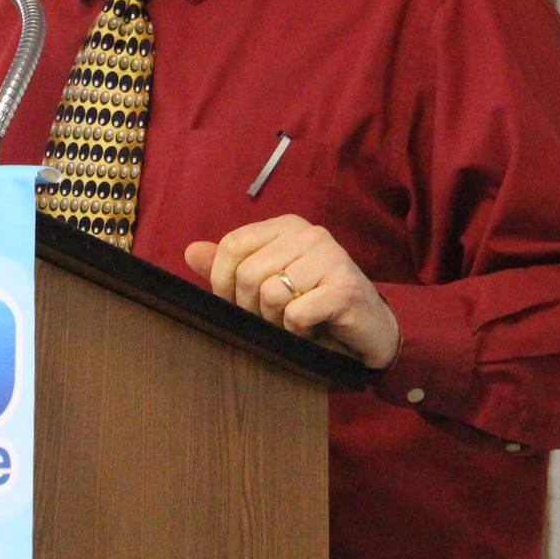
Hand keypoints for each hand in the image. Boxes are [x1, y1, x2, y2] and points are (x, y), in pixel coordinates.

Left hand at [184, 216, 400, 369]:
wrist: (368, 329)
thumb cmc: (313, 305)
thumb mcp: (268, 283)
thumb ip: (230, 267)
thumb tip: (190, 251)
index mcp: (285, 227)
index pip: (232, 245)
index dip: (222, 282)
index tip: (234, 305)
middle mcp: (308, 234)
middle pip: (247, 274)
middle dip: (251, 309)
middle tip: (273, 320)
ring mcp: (330, 257)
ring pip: (271, 294)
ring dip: (276, 322)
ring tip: (295, 323)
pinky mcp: (345, 287)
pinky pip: (296, 314)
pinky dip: (298, 331)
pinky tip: (314, 328)